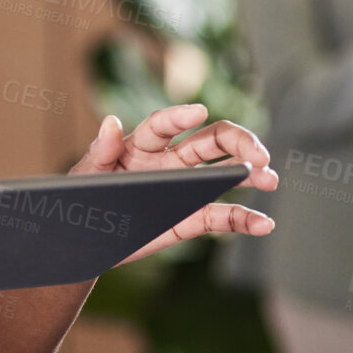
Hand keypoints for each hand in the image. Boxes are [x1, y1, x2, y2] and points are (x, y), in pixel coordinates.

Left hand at [67, 103, 276, 263]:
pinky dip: (244, 219)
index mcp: (140, 145)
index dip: (180, 117)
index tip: (199, 111)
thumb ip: (99, 151)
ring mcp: (184, 188)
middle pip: (210, 141)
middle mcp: (169, 161)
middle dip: (238, 142)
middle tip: (258, 154)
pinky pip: (220, 216)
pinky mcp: (189, 219)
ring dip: (250, 173)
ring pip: (224, 173)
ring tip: (270, 178)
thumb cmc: (82, 199)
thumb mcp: (85, 176)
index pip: (164, 125)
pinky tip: (262, 224)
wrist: (86, 241)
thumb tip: (110, 122)